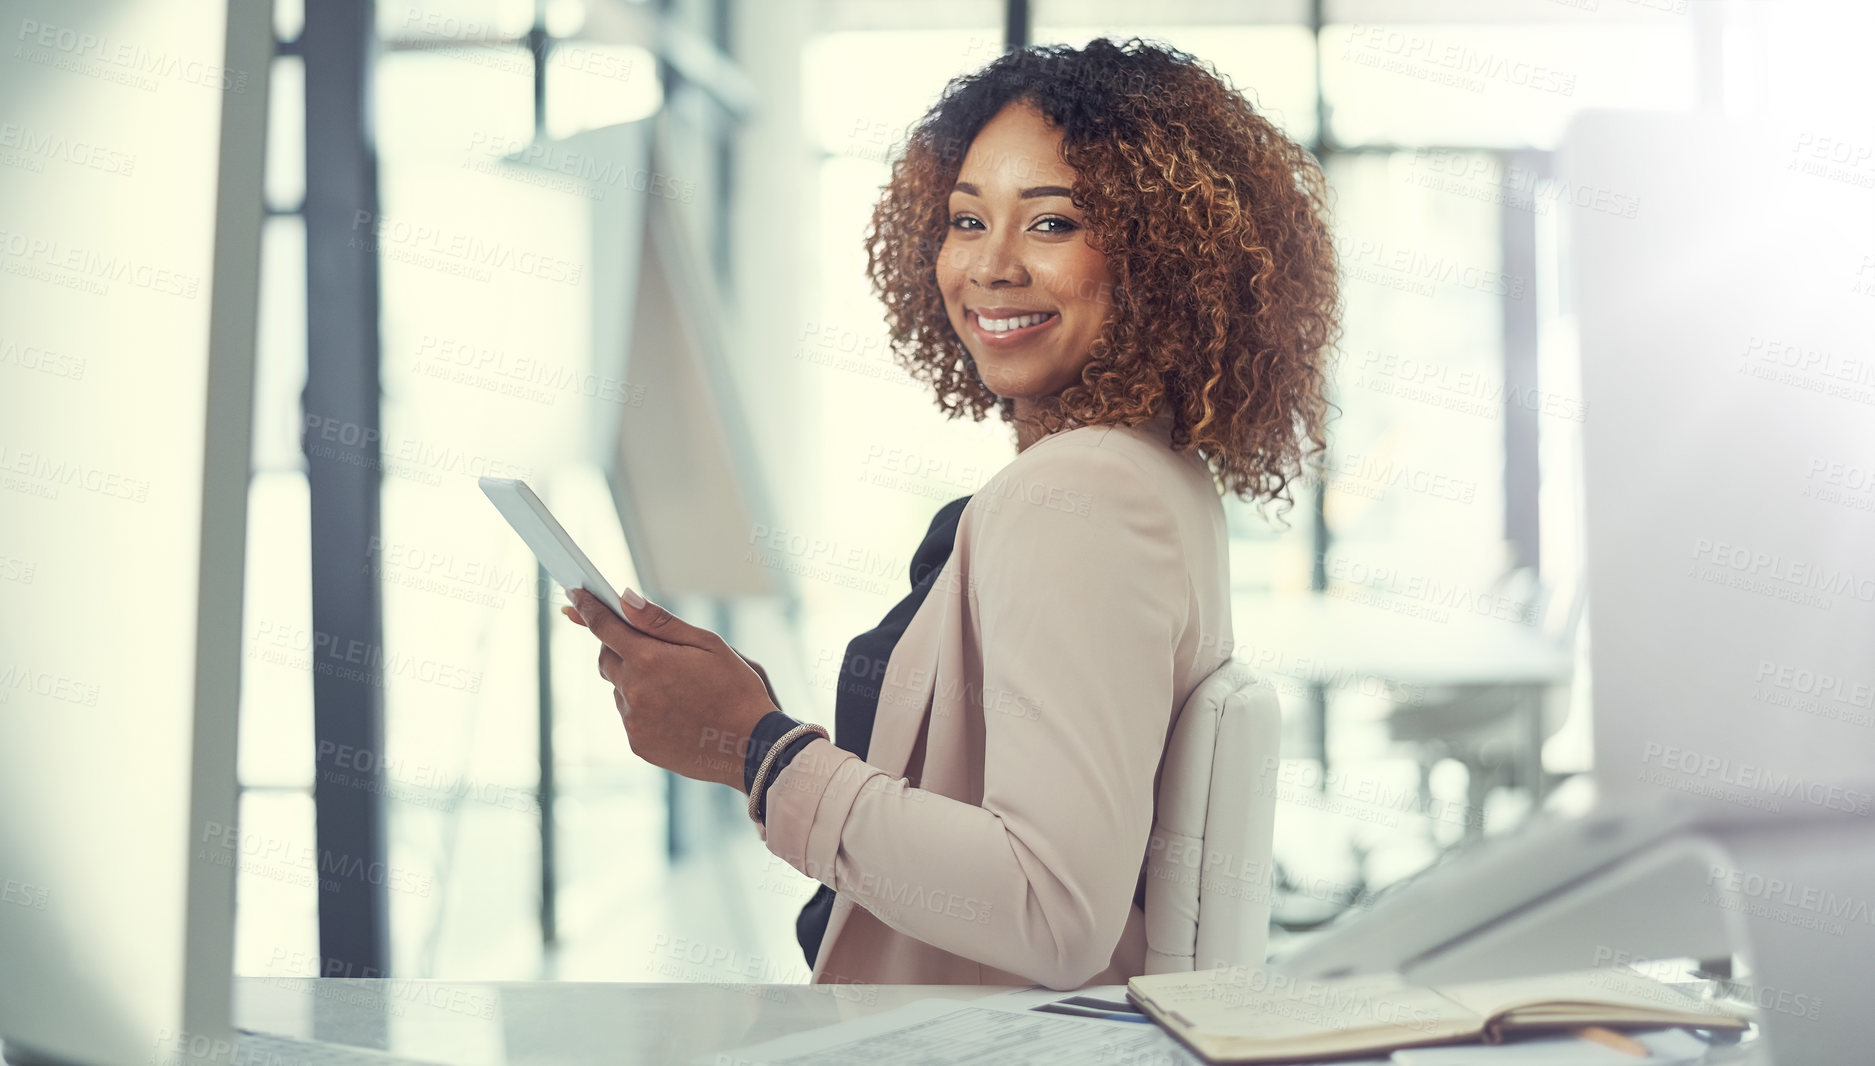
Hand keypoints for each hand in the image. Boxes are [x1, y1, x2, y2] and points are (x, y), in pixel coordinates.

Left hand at [564, 587, 775, 791]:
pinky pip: (630, 717)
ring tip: (677, 689)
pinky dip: (644, 709)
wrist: (751, 746)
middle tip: (651, 648)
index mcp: (649, 659)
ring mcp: (633, 721)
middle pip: (606, 659)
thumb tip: (624, 599)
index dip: (587, 608)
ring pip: (620, 690)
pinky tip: (676, 712)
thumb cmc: (736, 689)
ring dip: (636, 681)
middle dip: (619, 647)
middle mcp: (633, 691)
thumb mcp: (707, 644)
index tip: (575, 596)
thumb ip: (660, 622)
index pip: (604, 626)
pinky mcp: (638, 744)